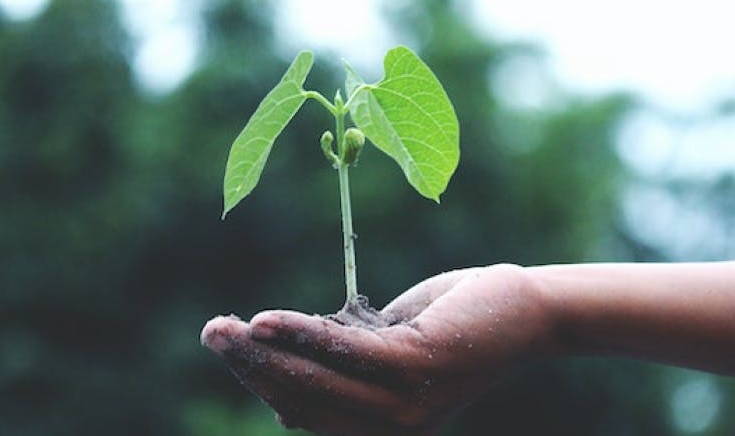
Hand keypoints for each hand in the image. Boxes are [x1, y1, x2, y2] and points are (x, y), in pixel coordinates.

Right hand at [200, 264, 556, 434]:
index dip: (261, 381)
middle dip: (250, 367)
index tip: (231, 347)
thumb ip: (344, 361)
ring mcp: (405, 405)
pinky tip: (266, 320)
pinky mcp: (417, 368)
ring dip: (263, 353)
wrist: (524, 311)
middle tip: (211, 332)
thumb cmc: (453, 323)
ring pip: (316, 381)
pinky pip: (345, 352)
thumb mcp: (388, 346)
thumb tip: (286, 360)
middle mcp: (391, 430)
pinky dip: (302, 334)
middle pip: (302, 400)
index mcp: (381, 429)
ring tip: (224, 328)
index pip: (305, 412)